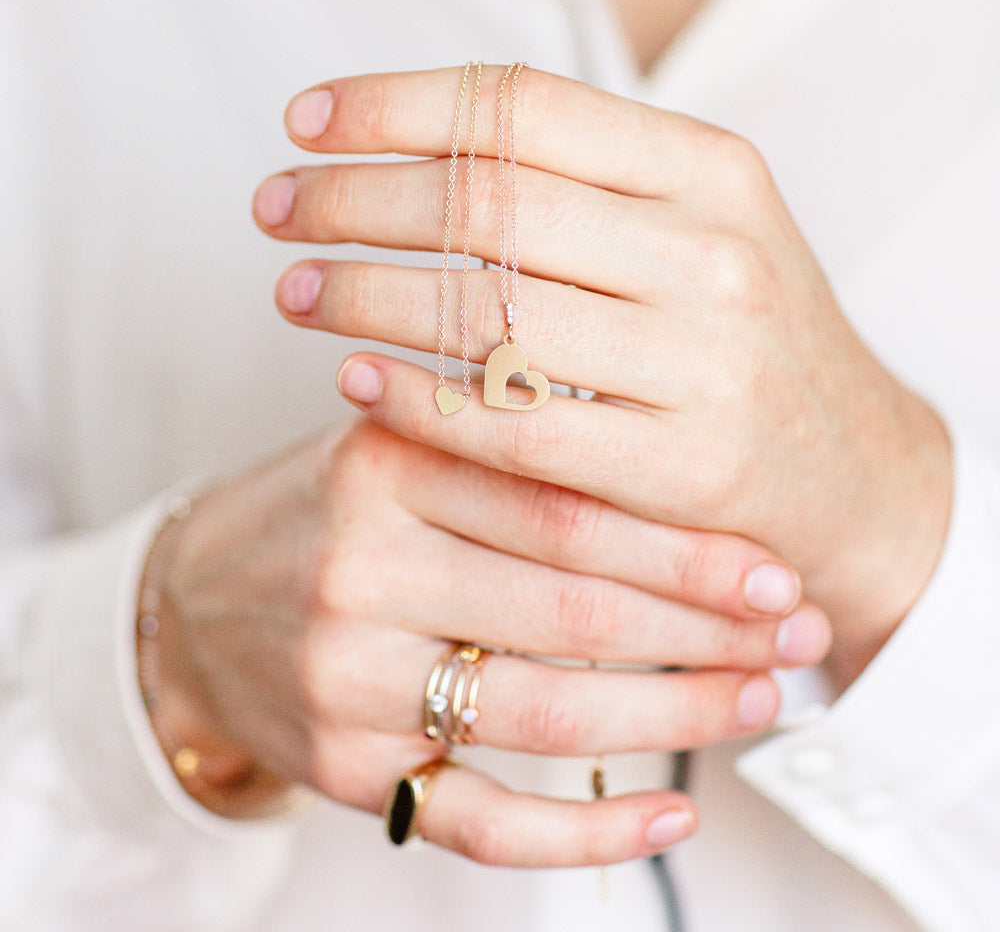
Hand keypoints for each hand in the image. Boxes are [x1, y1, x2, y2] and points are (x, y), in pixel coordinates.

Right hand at [144, 419, 827, 864]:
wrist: (202, 600)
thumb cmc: (333, 514)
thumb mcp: (400, 446)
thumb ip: (507, 446)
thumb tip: (677, 471)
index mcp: (385, 465)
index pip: (564, 509)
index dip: (683, 545)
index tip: (773, 565)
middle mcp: (361, 571)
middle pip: (573, 612)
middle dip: (706, 629)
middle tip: (796, 634)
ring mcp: (349, 682)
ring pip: (548, 714)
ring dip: (674, 715)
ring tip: (758, 700)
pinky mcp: (351, 770)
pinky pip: (482, 820)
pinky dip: (589, 830)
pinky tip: (672, 809)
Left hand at [256, 66, 951, 686]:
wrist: (854, 476)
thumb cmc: (751, 347)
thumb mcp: (699, 234)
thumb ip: (587, 190)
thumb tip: (420, 151)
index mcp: (712, 172)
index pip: (522, 108)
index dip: (395, 106)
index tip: (308, 121)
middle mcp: (713, 254)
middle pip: (489, 204)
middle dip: (355, 198)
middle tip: (278, 209)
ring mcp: (706, 363)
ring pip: (491, 314)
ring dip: (367, 294)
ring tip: (300, 289)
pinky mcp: (684, 468)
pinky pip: (517, 427)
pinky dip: (420, 401)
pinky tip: (354, 380)